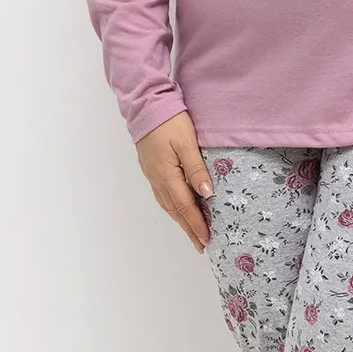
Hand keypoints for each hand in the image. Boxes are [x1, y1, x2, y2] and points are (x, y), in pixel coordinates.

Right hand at [136, 112, 215, 252]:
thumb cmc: (169, 122)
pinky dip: (173, 208)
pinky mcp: (151, 169)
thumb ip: (196, 168)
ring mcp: (152, 175)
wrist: (146, 106)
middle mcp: (158, 179)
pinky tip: (178, 210)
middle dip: (189, 228)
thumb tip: (206, 194)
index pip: (185, 206)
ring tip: (192, 232)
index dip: (196, 224)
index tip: (206, 240)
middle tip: (201, 245)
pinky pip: (163, 195)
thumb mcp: (187, 143)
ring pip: (168, 204)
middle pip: (175, 210)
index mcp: (167, 175)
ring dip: (180, 220)